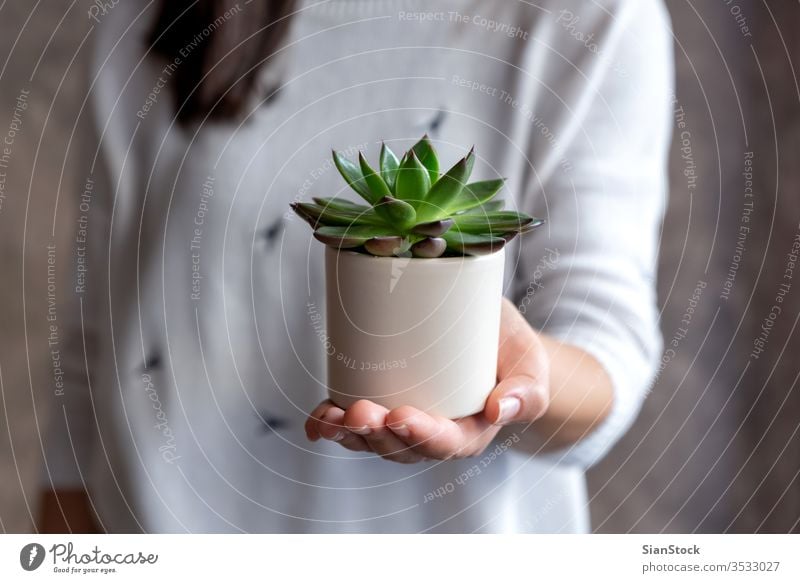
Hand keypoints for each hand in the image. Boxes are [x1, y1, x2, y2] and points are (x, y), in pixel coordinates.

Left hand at [304, 298, 549, 462]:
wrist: (493, 337)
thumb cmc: (512, 353)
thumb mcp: (531, 364)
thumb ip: (526, 389)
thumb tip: (501, 409)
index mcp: (471, 432)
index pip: (446, 443)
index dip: (421, 435)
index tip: (401, 415)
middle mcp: (434, 434)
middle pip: (403, 447)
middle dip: (377, 435)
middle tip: (360, 411)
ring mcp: (405, 423)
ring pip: (374, 441)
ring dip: (348, 434)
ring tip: (330, 417)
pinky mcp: (383, 404)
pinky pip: (354, 425)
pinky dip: (332, 424)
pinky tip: (317, 420)